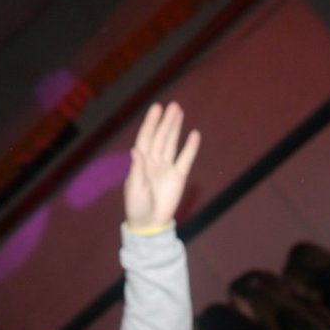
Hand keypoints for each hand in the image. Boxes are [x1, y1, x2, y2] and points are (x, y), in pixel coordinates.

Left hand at [124, 102, 199, 229]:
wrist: (149, 224)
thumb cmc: (137, 207)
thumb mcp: (134, 189)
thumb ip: (137, 169)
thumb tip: (135, 150)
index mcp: (140, 162)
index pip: (146, 138)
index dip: (151, 123)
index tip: (156, 108)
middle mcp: (153, 161)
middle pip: (161, 137)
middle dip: (166, 121)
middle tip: (173, 105)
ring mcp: (166, 167)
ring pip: (172, 143)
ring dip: (175, 128)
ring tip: (180, 112)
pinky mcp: (179, 177)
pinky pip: (185, 159)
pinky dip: (190, 147)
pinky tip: (194, 134)